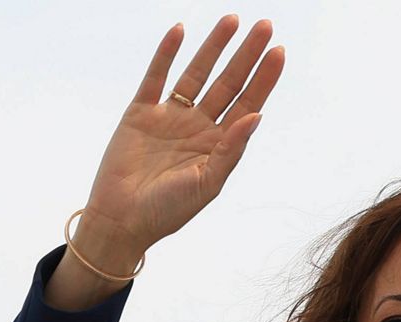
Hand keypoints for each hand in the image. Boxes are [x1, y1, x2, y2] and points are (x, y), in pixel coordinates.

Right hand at [76, 15, 284, 267]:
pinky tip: (180, 32)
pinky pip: (155, 78)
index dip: (263, 79)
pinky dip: (166, 55)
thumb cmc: (167, 212)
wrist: (122, 221)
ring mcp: (170, 117)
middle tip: (264, 27)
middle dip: (246, 55)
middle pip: (228, 83)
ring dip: (213, 47)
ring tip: (231, 20)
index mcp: (218, 145)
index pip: (247, 104)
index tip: (279, 52)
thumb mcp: (207, 183)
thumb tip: (256, 116)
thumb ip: (231, 149)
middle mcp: (198, 126)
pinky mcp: (140, 113)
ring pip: (196, 74)